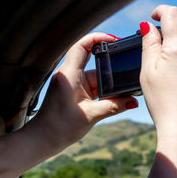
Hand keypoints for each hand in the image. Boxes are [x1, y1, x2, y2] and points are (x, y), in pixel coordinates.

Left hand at [27, 33, 137, 149]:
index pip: (82, 46)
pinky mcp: (75, 93)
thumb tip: (133, 101)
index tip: (115, 40)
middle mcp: (70, 76)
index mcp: (69, 75)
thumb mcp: (91, 116)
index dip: (98, 38)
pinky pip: (93, 87)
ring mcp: (72, 84)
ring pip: (96, 78)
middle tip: (127, 75)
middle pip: (95, 64)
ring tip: (123, 94)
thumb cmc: (58, 128)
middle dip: (112, 71)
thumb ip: (114, 106)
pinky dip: (104, 93)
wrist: (43, 140)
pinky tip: (115, 100)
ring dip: (109, 86)